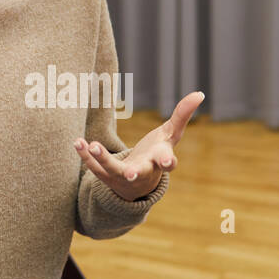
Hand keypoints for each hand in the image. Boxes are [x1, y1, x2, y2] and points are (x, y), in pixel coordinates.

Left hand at [74, 91, 203, 200]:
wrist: (139, 184)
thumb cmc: (157, 153)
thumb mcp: (170, 135)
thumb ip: (182, 115)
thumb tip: (200, 93)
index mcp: (159, 161)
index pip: (166, 162)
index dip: (168, 162)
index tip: (168, 162)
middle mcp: (142, 172)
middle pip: (137, 173)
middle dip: (133, 173)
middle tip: (129, 173)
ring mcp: (122, 177)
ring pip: (112, 170)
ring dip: (102, 159)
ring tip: (94, 145)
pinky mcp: (106, 177)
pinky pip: (94, 167)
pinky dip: (85, 155)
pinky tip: (78, 142)